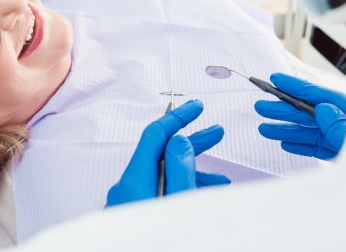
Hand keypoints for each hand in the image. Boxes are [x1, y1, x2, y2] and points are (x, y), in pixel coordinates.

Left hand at [106, 100, 229, 207]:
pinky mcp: (131, 214)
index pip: (155, 134)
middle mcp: (126, 188)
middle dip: (191, 144)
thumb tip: (179, 141)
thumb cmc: (161, 247)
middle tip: (216, 133)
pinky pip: (156, 191)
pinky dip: (178, 188)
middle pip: (160, 154)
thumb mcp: (179, 202)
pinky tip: (198, 195)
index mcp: (135, 179)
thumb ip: (179, 168)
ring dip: (190, 172)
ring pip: (161, 175)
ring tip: (219, 180)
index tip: (196, 107)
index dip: (178, 117)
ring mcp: (127, 203)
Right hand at [255, 73, 345, 159]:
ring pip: (309, 132)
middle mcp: (345, 125)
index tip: (276, 79)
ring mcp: (342, 141)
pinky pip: (316, 148)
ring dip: (286, 129)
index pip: (321, 96)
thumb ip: (340, 126)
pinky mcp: (341, 156)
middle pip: (310, 113)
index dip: (297, 87)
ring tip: (264, 129)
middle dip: (284, 110)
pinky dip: (300, 146)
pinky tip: (285, 144)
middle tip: (261, 107)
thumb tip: (322, 108)